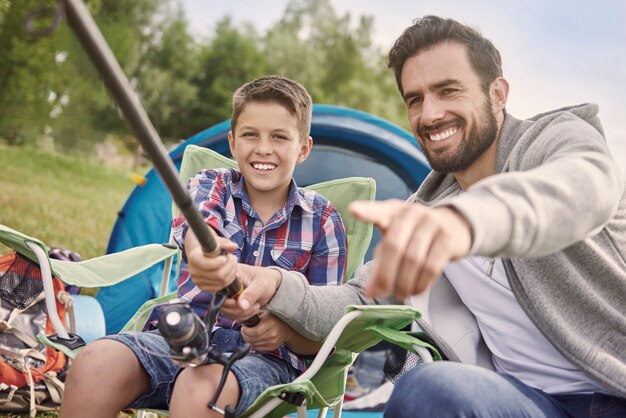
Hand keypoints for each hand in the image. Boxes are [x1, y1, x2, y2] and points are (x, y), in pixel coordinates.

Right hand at [185, 230, 238, 292]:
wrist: (199, 253)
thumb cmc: (209, 246)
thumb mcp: (215, 241)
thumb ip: (224, 243)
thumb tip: (234, 246)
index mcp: (194, 258)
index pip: (206, 264)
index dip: (219, 262)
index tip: (225, 257)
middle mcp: (193, 271)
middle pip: (218, 275)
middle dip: (230, 266)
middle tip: (233, 258)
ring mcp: (198, 281)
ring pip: (222, 282)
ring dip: (232, 272)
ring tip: (233, 263)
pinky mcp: (203, 287)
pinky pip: (221, 287)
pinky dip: (229, 279)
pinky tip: (230, 270)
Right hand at [219, 264, 280, 320]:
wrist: (269, 284)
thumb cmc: (266, 279)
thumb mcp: (261, 285)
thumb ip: (251, 294)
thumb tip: (241, 305)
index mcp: (231, 276)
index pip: (222, 291)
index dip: (231, 301)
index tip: (245, 302)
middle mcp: (225, 285)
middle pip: (223, 303)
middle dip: (239, 309)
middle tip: (254, 305)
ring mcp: (226, 294)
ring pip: (226, 311)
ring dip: (242, 313)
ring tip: (255, 306)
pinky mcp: (229, 302)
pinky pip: (231, 314)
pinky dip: (242, 315)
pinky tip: (251, 308)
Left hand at [240, 311, 289, 351]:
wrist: (286, 328)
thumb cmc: (273, 319)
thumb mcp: (263, 313)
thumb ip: (251, 316)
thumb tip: (237, 319)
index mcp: (270, 323)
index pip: (255, 332)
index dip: (246, 331)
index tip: (243, 328)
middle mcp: (272, 333)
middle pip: (253, 339)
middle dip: (245, 336)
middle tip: (244, 331)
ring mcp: (273, 342)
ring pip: (254, 345)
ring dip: (248, 341)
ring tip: (249, 335)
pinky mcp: (272, 347)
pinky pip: (258, 348)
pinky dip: (254, 345)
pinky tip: (254, 339)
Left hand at [349, 199, 471, 299]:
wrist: (453, 224)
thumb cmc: (414, 235)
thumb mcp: (395, 242)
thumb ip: (380, 265)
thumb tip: (370, 292)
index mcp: (392, 211)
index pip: (378, 211)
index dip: (367, 211)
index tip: (353, 210)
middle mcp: (411, 213)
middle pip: (394, 246)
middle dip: (386, 274)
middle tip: (382, 292)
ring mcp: (432, 223)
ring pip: (414, 259)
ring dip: (405, 282)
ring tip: (400, 294)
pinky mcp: (448, 238)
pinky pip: (432, 266)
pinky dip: (422, 283)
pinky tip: (416, 290)